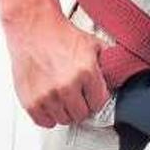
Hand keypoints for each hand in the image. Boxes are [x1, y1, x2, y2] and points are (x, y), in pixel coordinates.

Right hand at [3, 11, 110, 127]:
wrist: (33, 27)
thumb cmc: (60, 34)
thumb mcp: (93, 44)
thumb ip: (108, 63)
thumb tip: (119, 76)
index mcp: (86, 72)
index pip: (99, 104)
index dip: (96, 99)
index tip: (91, 95)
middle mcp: (66, 86)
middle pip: (81, 115)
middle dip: (81, 105)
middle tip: (76, 95)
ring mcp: (47, 95)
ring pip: (63, 120)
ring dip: (64, 110)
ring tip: (62, 95)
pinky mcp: (30, 100)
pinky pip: (44, 122)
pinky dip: (47, 115)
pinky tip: (50, 102)